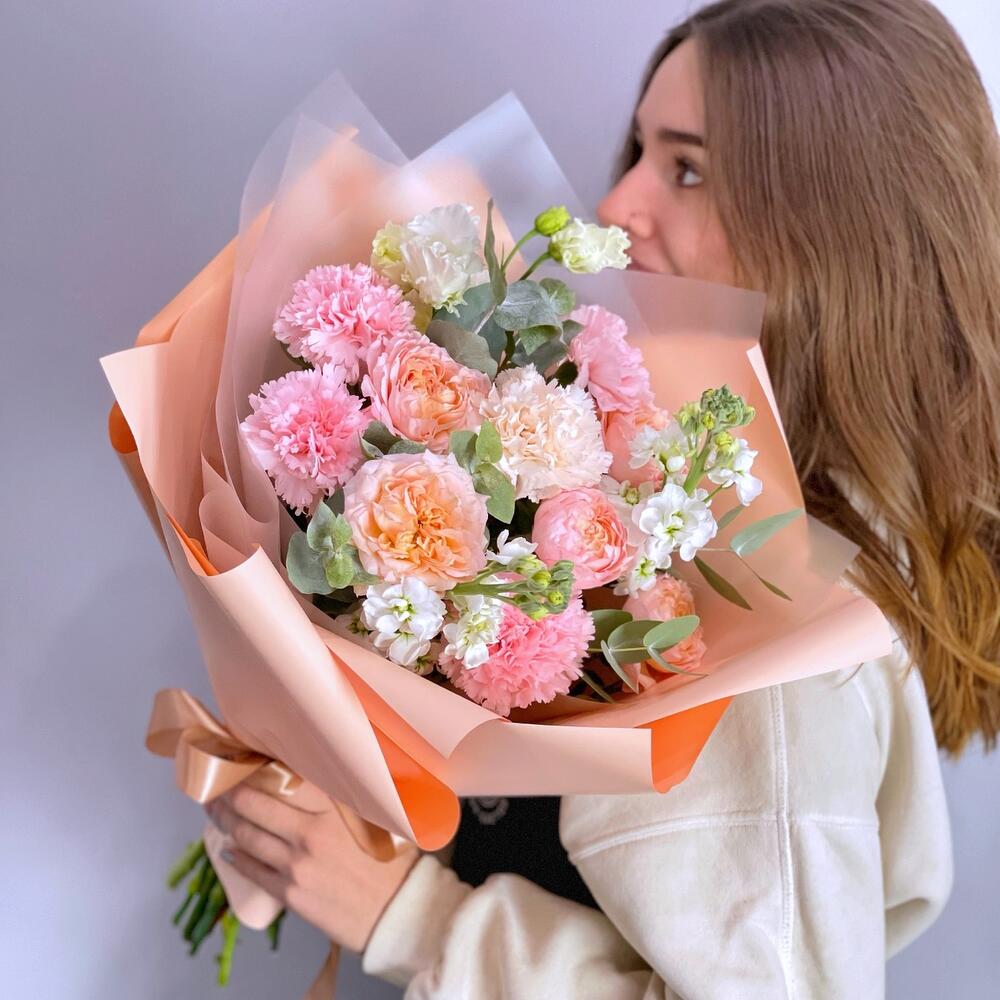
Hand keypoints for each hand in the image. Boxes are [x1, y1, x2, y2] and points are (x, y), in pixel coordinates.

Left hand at [205, 785, 419, 952]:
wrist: (398, 913)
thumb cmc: (394, 863)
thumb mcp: (378, 816)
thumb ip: (352, 793)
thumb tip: (334, 767)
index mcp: (332, 810)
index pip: (283, 780)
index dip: (257, 769)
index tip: (243, 759)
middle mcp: (309, 834)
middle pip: (253, 807)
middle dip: (229, 794)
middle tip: (216, 785)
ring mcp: (296, 866)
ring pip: (248, 837)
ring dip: (226, 822)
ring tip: (216, 812)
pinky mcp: (290, 895)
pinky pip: (253, 871)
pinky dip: (237, 857)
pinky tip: (229, 848)